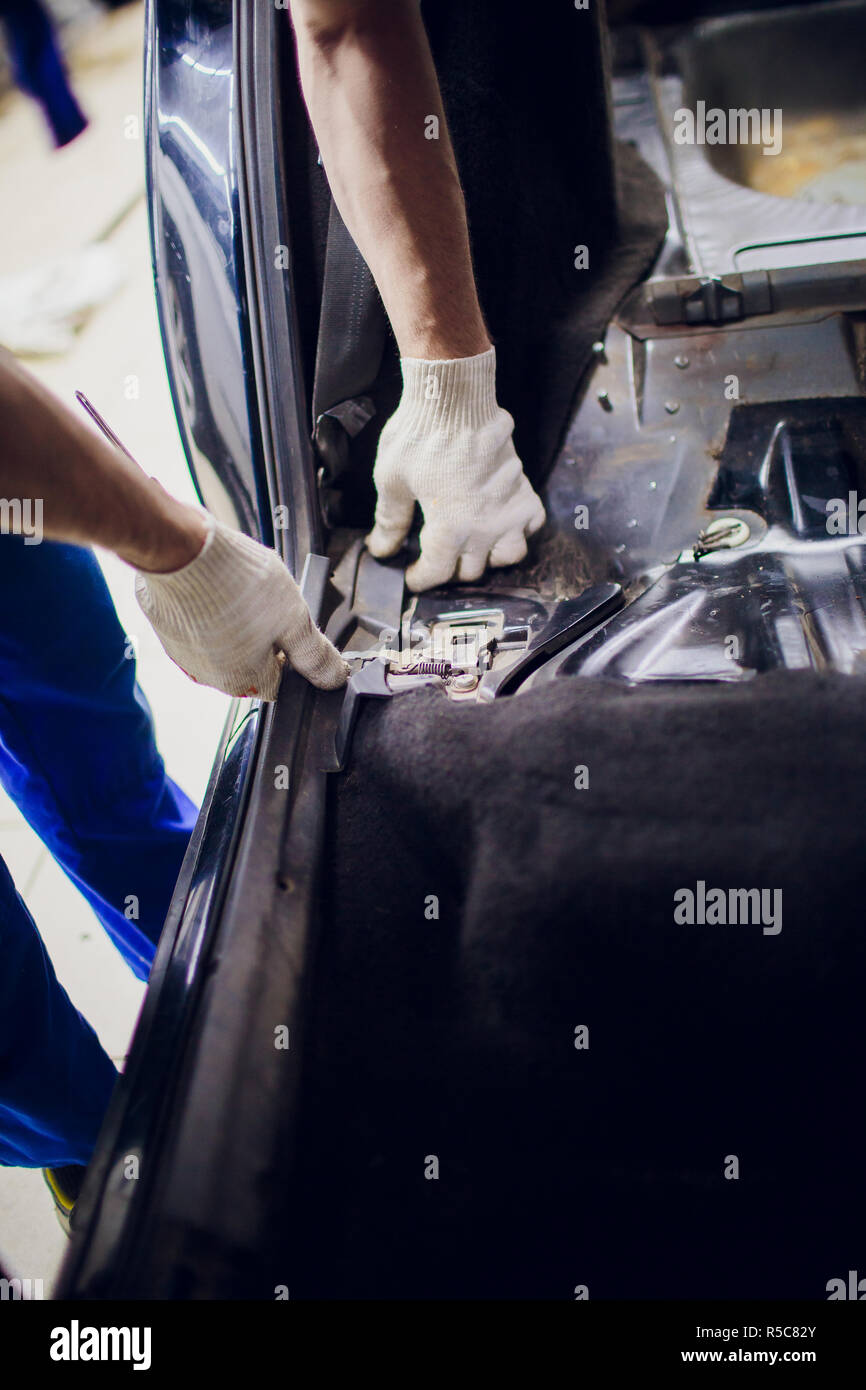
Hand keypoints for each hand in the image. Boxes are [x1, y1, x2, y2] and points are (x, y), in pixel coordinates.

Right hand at [135, 516, 348, 698]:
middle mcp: (209, 676)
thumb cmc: (235, 582)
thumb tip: (333, 679)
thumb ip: (314, 655)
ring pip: (224, 645)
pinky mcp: (166, 630)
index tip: (289, 625)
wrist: (180, 548)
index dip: (291, 654)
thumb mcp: (293, 619)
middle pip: (251, 664)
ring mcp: (183, 654)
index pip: (280, 682)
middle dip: (263, 636)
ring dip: (237, 624)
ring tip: (240, 591)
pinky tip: (216, 588)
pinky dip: (209, 612)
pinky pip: (198, 628)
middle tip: (266, 602)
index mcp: (242, 681)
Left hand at [366, 347, 545, 591]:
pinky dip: (519, 530)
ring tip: (472, 544)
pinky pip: (532, 524)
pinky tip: (500, 520)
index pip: (437, 572)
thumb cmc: (420, 435)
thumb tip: (382, 548)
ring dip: (489, 556)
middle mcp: (484, 526)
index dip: (419, 577)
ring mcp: (508, 509)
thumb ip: (390, 521)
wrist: (455, 397)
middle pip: (471, 570)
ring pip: (508, 555)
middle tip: (436, 554)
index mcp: (450, 528)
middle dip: (450, 569)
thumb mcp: (391, 480)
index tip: (410, 574)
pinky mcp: (524, 490)